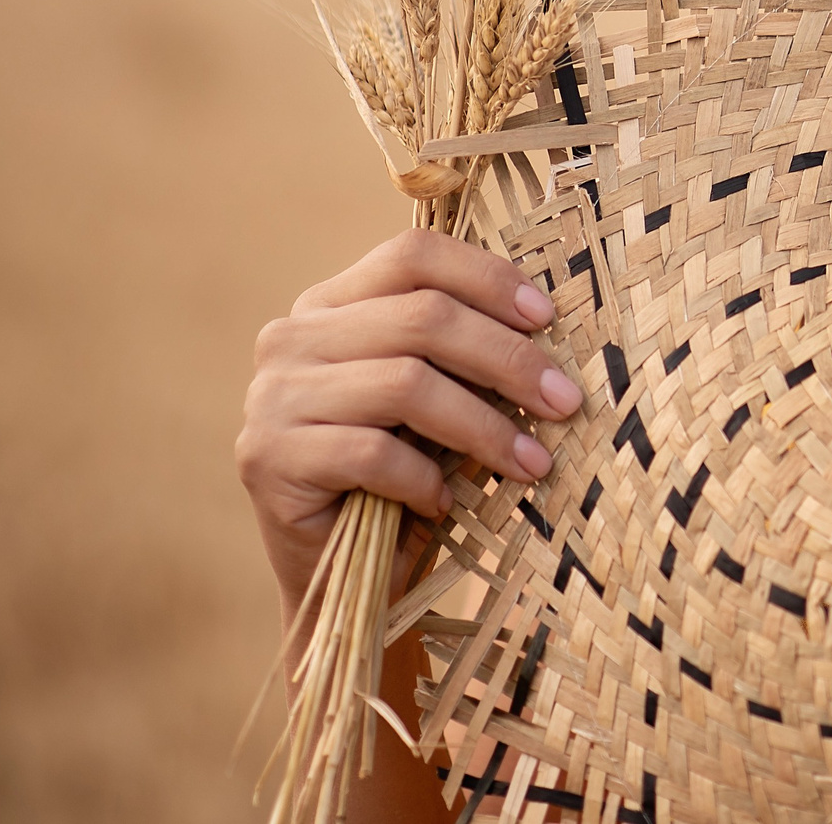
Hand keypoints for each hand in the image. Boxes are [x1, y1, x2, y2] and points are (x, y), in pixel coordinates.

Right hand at [236, 228, 583, 623]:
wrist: (339, 576)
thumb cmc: (405, 472)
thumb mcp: (438, 396)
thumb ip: (465, 350)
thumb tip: (547, 324)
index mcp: (331, 302)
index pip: (413, 255)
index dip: (487, 278)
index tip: (547, 319)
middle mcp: (292, 337)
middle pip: (422, 317)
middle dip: (508, 360)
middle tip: (564, 402)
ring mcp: (273, 396)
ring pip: (405, 384)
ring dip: (484, 427)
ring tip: (532, 463)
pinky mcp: (268, 457)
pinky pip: (372, 453)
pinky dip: (424, 479)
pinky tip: (444, 503)